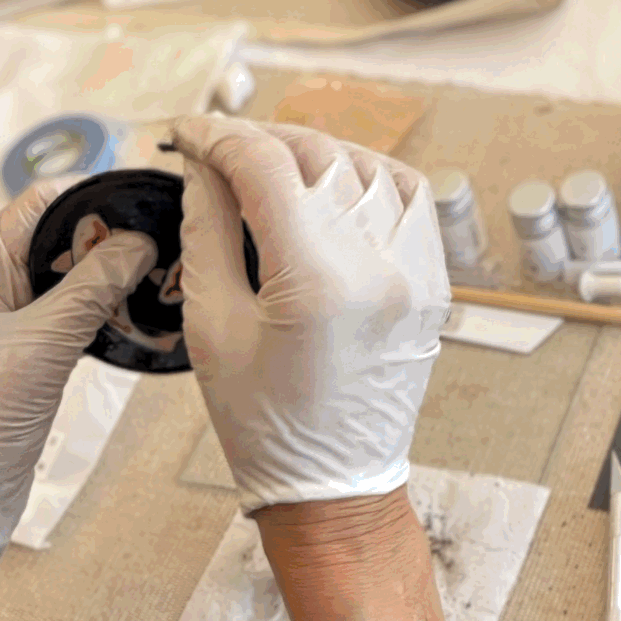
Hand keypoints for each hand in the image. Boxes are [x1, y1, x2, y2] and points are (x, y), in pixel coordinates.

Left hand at [0, 185, 155, 565]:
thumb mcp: (39, 351)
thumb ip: (90, 289)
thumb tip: (139, 240)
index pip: (32, 209)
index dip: (89, 201)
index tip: (144, 205)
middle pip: (48, 240)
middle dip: (103, 239)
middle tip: (161, 243)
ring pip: (59, 280)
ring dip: (103, 277)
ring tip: (155, 275)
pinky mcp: (16, 358)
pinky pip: (61, 316)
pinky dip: (95, 311)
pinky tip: (131, 313)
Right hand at [170, 116, 448, 508]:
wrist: (334, 489)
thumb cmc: (263, 422)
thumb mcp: (211, 325)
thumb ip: (206, 229)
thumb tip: (202, 164)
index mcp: (314, 281)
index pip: (264, 164)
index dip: (217, 135)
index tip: (187, 132)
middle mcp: (376, 266)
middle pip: (316, 154)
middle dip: (261, 140)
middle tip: (218, 150)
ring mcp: (414, 273)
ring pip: (366, 165)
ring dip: (314, 152)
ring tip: (269, 165)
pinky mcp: (433, 283)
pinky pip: (412, 197)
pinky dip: (372, 175)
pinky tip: (335, 182)